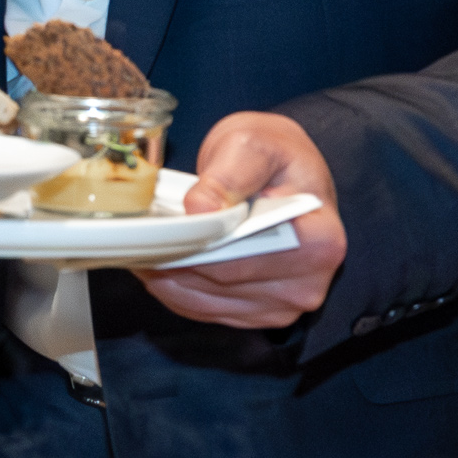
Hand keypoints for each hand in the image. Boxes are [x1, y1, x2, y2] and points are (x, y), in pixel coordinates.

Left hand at [150, 111, 348, 329]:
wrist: (280, 171)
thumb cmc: (272, 156)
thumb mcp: (252, 146)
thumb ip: (228, 175)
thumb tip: (201, 209)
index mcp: (319, 239)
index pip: (247, 256)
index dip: (199, 246)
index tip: (163, 234)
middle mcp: (309, 280)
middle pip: (223, 281)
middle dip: (177, 260)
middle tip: (138, 240)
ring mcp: (286, 302)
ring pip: (208, 302)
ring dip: (169, 279)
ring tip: (144, 250)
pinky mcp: (260, 311)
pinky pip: (207, 310)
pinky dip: (177, 291)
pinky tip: (161, 267)